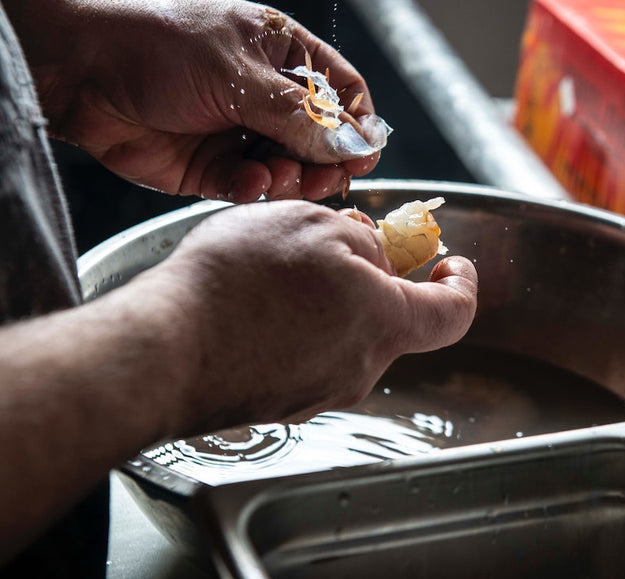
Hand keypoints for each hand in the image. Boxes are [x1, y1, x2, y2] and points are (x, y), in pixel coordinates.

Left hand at [45, 0, 380, 201]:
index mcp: (280, 55)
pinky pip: (248, 187)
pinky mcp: (211, 168)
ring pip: (288, 169)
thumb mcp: (236, 74)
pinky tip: (243, 184)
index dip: (358, 123)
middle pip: (320, 139)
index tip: (364, 154)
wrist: (81, 73)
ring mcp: (238, 133)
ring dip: (289, 178)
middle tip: (322, 178)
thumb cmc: (157, 48)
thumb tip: (352, 143)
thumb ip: (297, 115)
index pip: (341, 90)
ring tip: (275, 177)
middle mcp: (264, 96)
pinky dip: (251, 190)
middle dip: (325, 161)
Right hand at [141, 201, 477, 433]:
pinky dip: (294, 326)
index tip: (451, 264)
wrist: (163, 350)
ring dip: (327, 300)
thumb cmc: (236, 283)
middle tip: (332, 245)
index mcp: (383, 322)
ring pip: (343, 336)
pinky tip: (253, 303)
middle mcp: (360, 368)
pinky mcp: (281, 402)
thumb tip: (372, 254)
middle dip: (372, 279)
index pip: (454, 314)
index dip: (461, 285)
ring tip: (275, 269)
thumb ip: (359, 238)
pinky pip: (305, 356)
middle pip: (389, 319)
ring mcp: (319, 392)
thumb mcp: (309, 223)